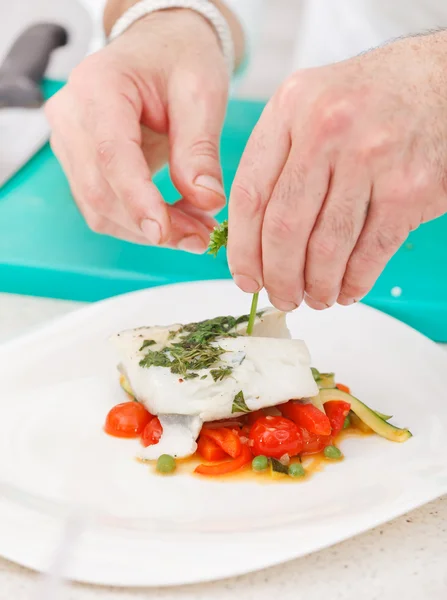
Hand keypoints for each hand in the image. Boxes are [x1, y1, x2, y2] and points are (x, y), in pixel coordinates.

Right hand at [45, 9, 228, 251]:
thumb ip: (200, 150)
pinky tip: (176, 221)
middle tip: (202, 239)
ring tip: (196, 231)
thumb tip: (206, 202)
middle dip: (153, 225)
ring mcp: (70, 144)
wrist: (160, 49)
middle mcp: (72, 117)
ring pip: (100, 208)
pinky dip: (140, 222)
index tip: (166, 233)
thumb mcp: (202, 94)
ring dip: (148, 230)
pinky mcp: (81, 165)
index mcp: (98, 87)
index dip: (137, 200)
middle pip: (101, 190)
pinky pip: (104, 207)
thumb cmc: (180, 60)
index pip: (111, 155)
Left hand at [228, 33, 446, 308]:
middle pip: (285, 228)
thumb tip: (251, 239)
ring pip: (327, 247)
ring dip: (317, 286)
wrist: (441, 80)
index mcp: (290, 107)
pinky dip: (355, 281)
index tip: (245, 278)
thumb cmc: (368, 101)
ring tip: (315, 298)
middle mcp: (327, 129)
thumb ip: (276, 161)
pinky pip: (371, 252)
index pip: (249, 195)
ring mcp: (372, 158)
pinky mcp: (411, 188)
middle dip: (279, 277)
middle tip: (281, 297)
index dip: (243, 249)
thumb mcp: (308, 107)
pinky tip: (346, 289)